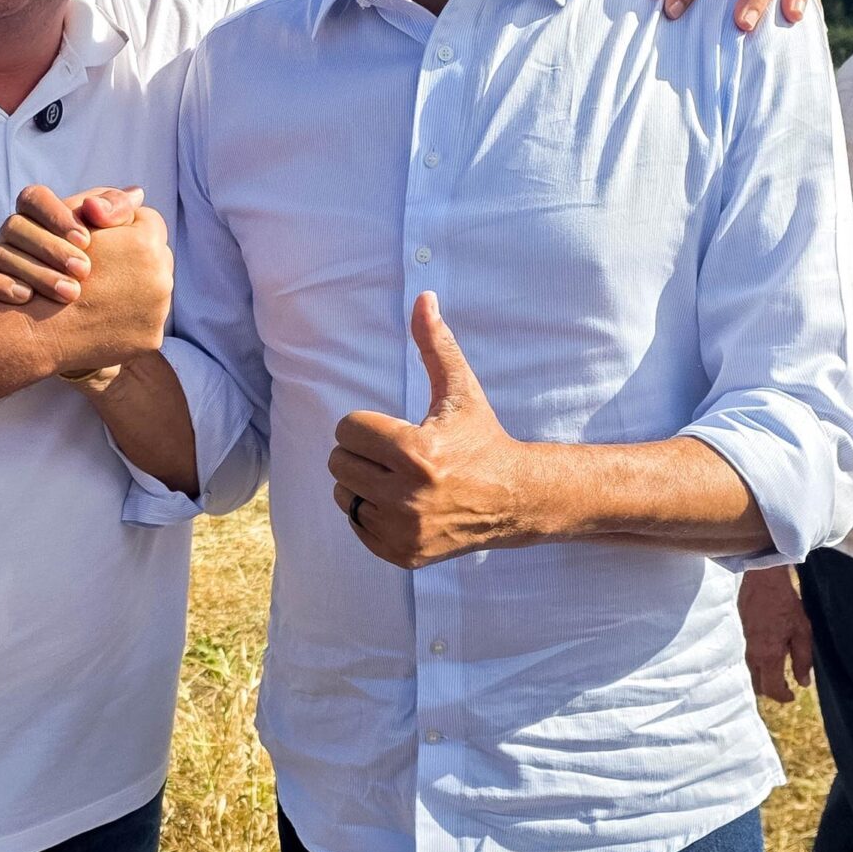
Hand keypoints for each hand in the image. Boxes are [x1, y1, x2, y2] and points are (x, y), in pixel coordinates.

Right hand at [0, 182, 145, 307]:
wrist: (81, 327)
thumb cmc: (104, 273)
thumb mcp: (116, 241)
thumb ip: (122, 215)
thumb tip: (136, 194)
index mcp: (37, 215)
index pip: (34, 198)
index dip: (58, 216)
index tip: (87, 239)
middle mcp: (11, 235)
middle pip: (15, 227)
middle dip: (53, 250)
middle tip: (85, 272)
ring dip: (36, 273)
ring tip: (71, 294)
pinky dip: (1, 288)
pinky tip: (27, 300)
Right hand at [17, 208, 174, 378]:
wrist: (37, 332)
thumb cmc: (46, 267)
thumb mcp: (73, 223)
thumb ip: (108, 205)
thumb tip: (138, 194)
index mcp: (145, 243)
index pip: (147, 221)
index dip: (122, 227)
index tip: (102, 238)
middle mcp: (161, 277)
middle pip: (157, 256)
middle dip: (133, 257)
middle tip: (103, 265)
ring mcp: (159, 311)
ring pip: (154, 288)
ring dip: (133, 287)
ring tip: (103, 292)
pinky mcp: (150, 339)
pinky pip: (147, 320)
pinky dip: (129, 317)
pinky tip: (104, 315)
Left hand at [329, 294, 543, 568]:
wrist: (512, 500)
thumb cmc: (480, 439)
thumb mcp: (460, 390)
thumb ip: (435, 345)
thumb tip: (424, 297)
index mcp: (415, 452)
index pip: (348, 430)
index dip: (368, 426)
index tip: (396, 430)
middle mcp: (407, 496)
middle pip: (339, 463)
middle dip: (363, 454)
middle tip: (396, 455)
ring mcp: (403, 530)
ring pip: (344, 495)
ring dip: (363, 484)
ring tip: (399, 480)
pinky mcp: (402, 554)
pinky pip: (357, 526)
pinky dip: (372, 514)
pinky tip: (403, 505)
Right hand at [738, 567, 813, 703]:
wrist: (763, 581)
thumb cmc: (786, 604)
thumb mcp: (802, 632)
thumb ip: (802, 660)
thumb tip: (803, 682)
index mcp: (769, 656)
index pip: (772, 689)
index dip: (783, 697)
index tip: (793, 696)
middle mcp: (753, 655)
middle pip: (758, 685)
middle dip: (771, 690)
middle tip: (785, 687)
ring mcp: (745, 645)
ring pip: (752, 672)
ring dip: (764, 677)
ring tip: (778, 673)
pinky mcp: (742, 635)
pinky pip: (749, 658)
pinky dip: (759, 664)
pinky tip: (769, 655)